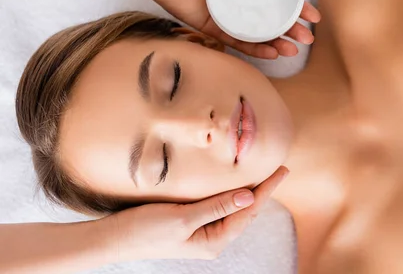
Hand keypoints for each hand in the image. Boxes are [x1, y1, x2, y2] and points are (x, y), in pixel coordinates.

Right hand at [104, 166, 288, 261]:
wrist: (112, 239)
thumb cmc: (144, 231)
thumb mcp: (182, 218)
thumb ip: (216, 206)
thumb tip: (249, 195)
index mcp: (214, 241)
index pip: (249, 211)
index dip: (267, 189)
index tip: (282, 170)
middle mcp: (212, 238)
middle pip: (245, 210)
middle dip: (262, 190)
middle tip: (279, 168)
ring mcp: (202, 231)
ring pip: (233, 207)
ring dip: (247, 190)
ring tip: (264, 174)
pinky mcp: (191, 222)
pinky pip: (218, 206)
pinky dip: (229, 192)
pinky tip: (234, 183)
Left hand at [137, 0, 320, 58]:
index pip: (279, 1)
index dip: (298, 9)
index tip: (314, 17)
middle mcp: (242, 5)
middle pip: (273, 22)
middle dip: (293, 32)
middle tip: (307, 38)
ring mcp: (229, 19)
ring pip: (259, 37)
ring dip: (278, 44)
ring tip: (292, 50)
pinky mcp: (214, 32)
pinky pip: (238, 44)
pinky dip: (256, 50)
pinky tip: (272, 53)